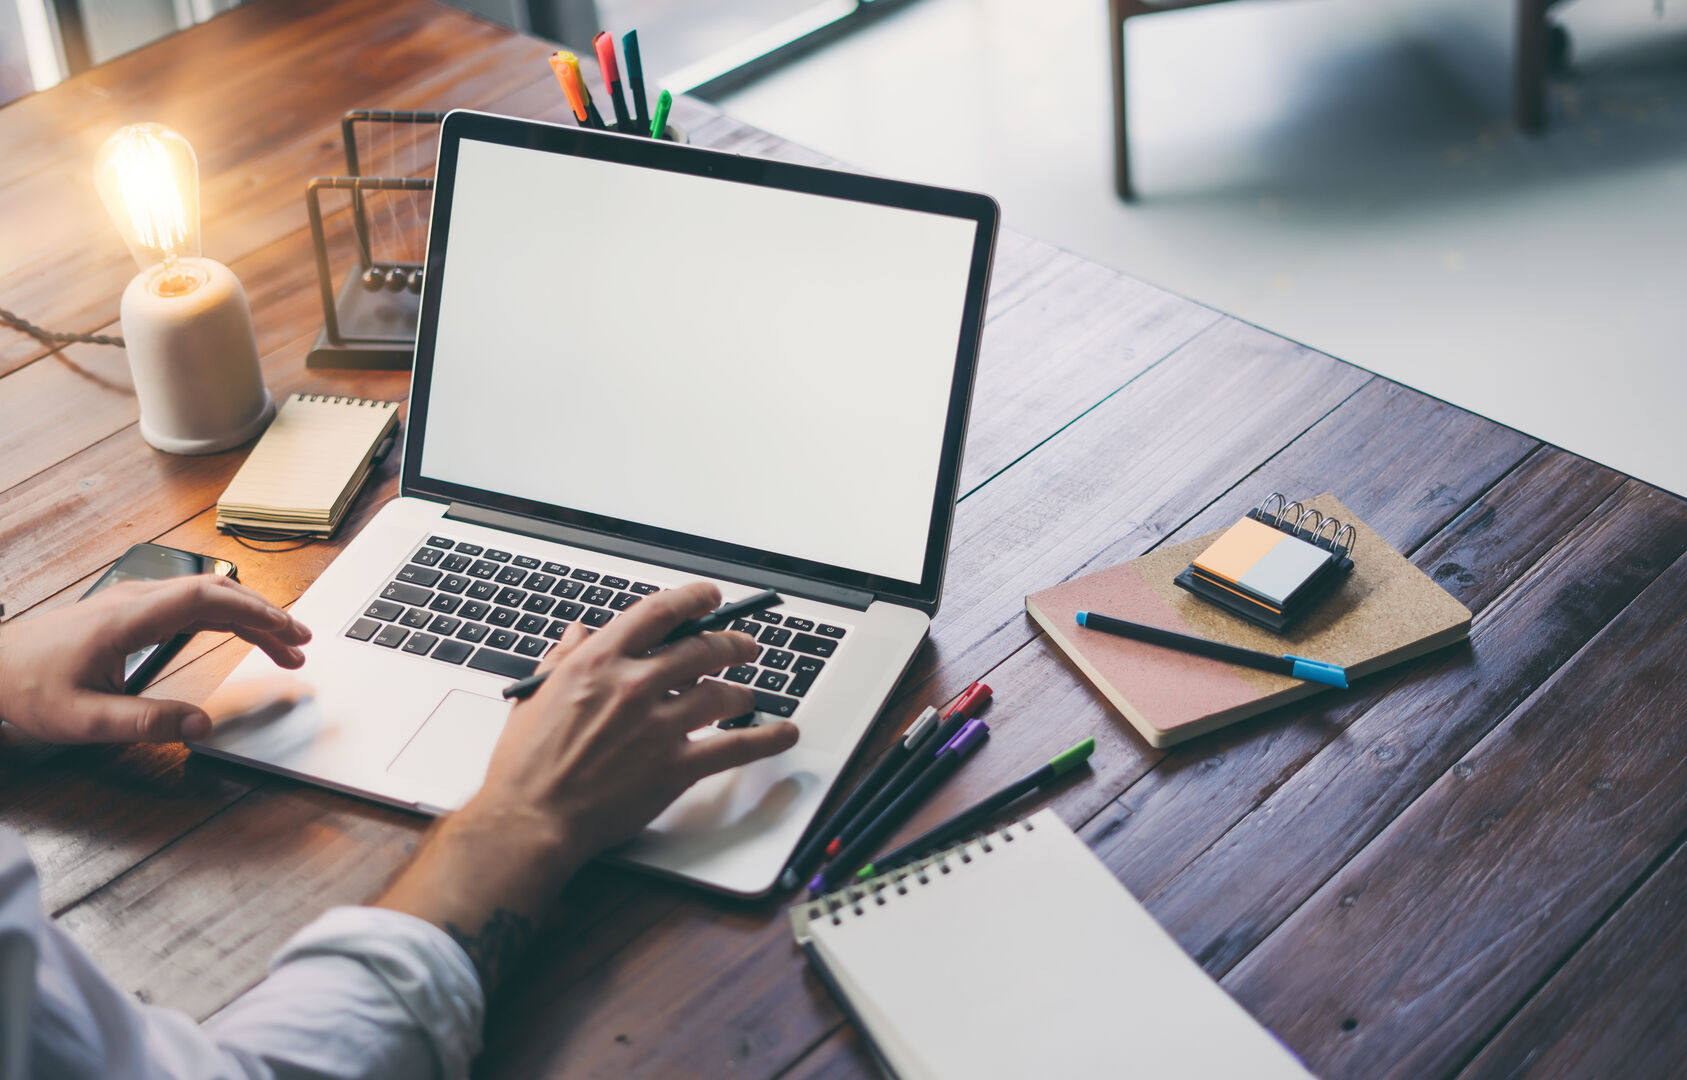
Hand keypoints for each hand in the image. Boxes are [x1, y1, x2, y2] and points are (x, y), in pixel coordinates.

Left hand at [0, 574, 310, 743]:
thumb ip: (145, 724)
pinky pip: (190, 603)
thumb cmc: (26, 690)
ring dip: (250, 614)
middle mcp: (134, 601)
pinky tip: (241, 632)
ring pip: (206, 594)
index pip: (206, 600)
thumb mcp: (82, 721)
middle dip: (266, 614)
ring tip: (284, 644)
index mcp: (127, 620)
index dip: (255, 612)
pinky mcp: (130, 610)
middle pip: (216, 591)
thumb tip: (202, 728)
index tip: (289, 632)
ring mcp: (132, 602)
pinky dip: (226, 615)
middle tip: (302, 642)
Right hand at [376, 582, 798, 987]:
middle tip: (745, 648)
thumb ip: (563, 658)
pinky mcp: (675, 766)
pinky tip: (782, 733)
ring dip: (741, 692)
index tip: (710, 598)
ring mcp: (659, 726)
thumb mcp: (534, 695)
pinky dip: (766, 739)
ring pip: (721, 694)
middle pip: (702, 649)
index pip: (659, 612)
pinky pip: (735, 746)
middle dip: (731, 645)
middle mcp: (634, 685)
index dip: (693, 599)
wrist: (531, 820)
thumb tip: (579, 632)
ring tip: (747, 696)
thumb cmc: (526, 765)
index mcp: (598, 661)